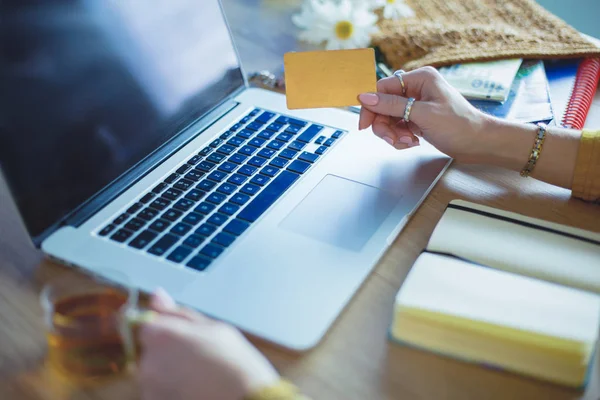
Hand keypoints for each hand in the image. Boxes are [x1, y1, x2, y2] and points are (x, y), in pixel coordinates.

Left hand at [138, 289, 279, 399]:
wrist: (244, 399)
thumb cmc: (233, 361)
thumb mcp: (211, 327)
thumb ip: (177, 312)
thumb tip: (157, 295)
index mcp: (161, 334)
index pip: (139, 322)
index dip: (157, 325)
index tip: (172, 332)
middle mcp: (148, 361)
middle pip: (146, 348)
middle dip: (164, 349)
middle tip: (194, 353)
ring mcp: (149, 387)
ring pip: (151, 370)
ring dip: (166, 369)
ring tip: (197, 372)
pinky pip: (156, 388)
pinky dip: (169, 387)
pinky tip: (193, 386)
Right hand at [358, 66, 490, 162]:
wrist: (478, 144)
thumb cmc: (460, 126)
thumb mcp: (423, 114)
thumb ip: (392, 105)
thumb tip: (366, 97)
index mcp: (420, 78)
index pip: (382, 88)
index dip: (371, 106)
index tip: (365, 124)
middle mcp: (416, 89)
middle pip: (383, 105)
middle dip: (385, 125)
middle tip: (392, 139)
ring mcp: (416, 104)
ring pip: (388, 118)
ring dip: (393, 133)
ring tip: (407, 141)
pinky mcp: (417, 118)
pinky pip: (397, 127)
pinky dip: (400, 137)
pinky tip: (412, 142)